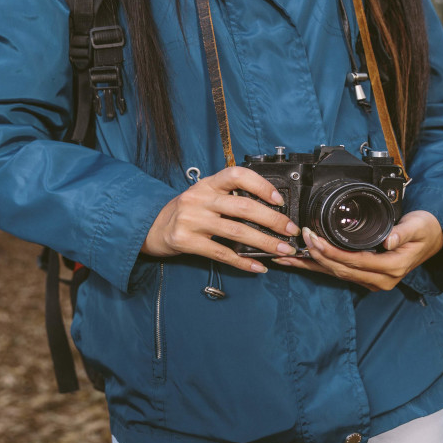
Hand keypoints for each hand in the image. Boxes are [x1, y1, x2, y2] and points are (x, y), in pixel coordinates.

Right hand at [142, 166, 301, 271]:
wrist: (152, 227)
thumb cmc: (186, 212)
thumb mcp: (204, 196)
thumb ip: (228, 198)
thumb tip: (268, 209)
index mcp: (207, 184)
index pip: (237, 175)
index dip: (260, 185)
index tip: (279, 199)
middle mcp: (199, 199)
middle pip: (243, 207)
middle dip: (273, 220)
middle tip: (291, 230)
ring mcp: (192, 220)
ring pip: (236, 231)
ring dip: (264, 242)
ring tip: (282, 250)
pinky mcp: (187, 241)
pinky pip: (222, 253)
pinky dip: (243, 262)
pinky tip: (258, 267)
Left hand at [272, 210, 442, 290]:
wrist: (433, 241)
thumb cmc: (426, 230)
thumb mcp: (419, 226)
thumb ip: (403, 232)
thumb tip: (389, 241)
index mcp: (392, 267)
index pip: (356, 261)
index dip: (333, 251)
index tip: (315, 238)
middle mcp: (381, 279)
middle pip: (341, 269)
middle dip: (318, 255)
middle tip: (300, 239)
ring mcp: (372, 281)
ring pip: (336, 274)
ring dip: (312, 264)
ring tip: (289, 255)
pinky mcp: (365, 277)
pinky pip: (338, 273)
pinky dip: (318, 267)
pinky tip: (300, 262)